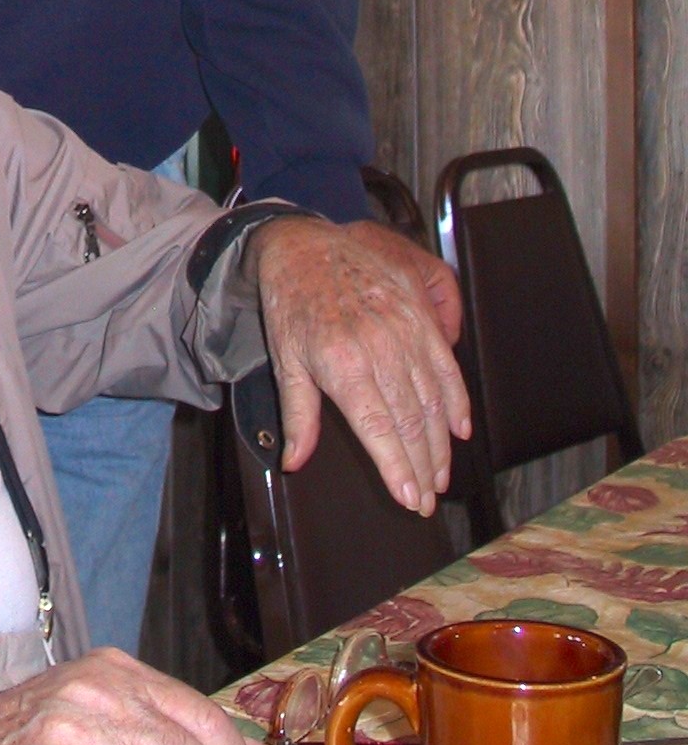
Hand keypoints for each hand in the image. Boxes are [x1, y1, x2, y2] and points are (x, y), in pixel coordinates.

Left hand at [249, 217, 471, 516]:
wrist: (306, 244)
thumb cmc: (291, 303)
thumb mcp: (285, 360)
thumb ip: (297, 415)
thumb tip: (294, 463)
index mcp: (343, 363)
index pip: (379, 429)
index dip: (398, 468)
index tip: (411, 500)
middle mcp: (380, 348)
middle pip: (410, 421)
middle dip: (422, 467)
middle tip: (427, 501)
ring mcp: (405, 330)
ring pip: (432, 399)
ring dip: (440, 443)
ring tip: (440, 476)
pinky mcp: (420, 315)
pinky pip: (446, 365)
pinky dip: (456, 399)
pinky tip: (460, 429)